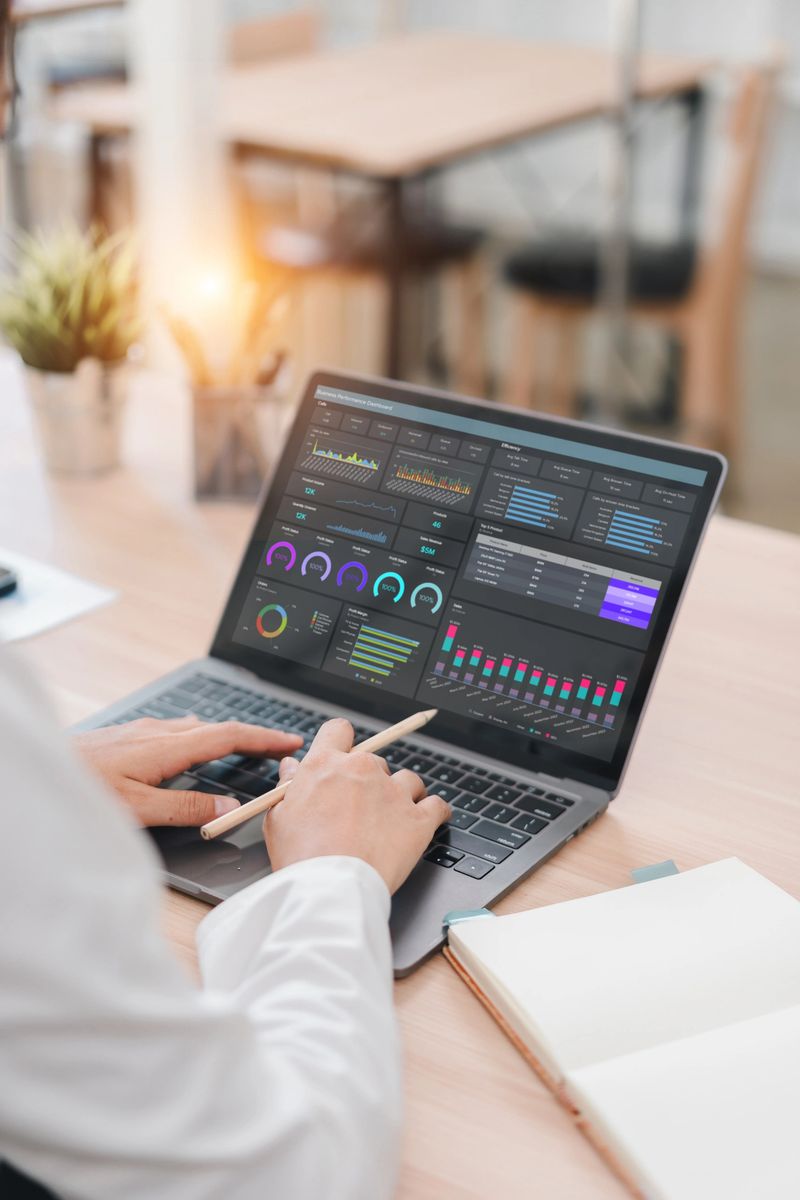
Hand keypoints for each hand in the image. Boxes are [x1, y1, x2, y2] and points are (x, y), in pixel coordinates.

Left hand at [73, 717, 302, 826]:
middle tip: (280, 748)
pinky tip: (194, 748)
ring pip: (197, 728)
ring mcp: (143, 730)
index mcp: (167, 746)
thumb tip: (229, 809)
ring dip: (227, 736)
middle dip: (253, 737)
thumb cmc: (82, 789)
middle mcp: (159, 731)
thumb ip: (186, 809)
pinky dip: (202, 738)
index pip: (229, 736)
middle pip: (218, 728)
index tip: (291, 741)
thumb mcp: (138, 809)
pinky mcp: (129, 736)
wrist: (43, 770)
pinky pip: (178, 731)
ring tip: (246, 749)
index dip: (263, 739)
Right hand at [264, 718, 450, 893]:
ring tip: (393, 817)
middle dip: (369, 780)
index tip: (342, 756)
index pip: (338, 730)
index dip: (341, 742)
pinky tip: (430, 819)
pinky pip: (437, 805)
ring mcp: (394, 793)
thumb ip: (289, 785)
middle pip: (374, 760)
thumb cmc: (300, 857)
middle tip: (360, 808)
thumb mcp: (278, 817)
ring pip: (408, 779)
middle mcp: (363, 769)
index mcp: (326, 764)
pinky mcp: (418, 820)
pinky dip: (435, 811)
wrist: (331, 888)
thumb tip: (291, 767)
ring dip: (403, 794)